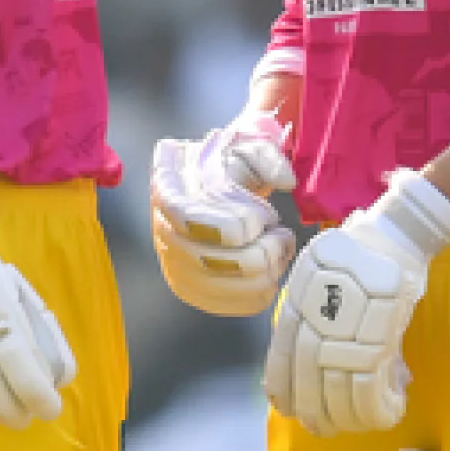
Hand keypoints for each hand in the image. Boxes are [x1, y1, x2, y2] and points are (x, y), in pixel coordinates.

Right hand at [150, 107, 296, 315]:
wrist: (215, 183)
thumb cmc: (231, 165)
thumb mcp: (246, 146)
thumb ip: (267, 156)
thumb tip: (286, 180)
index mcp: (167, 189)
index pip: (190, 218)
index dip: (234, 224)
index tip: (264, 217)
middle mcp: (163, 230)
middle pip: (209, 259)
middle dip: (260, 250)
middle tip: (280, 233)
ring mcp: (174, 264)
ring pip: (222, 286)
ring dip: (264, 270)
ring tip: (279, 248)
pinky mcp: (192, 289)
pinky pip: (227, 305)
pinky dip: (260, 293)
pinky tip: (273, 270)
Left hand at [264, 169, 449, 435]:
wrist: (390, 236)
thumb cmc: (352, 253)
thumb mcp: (314, 278)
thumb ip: (311, 315)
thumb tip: (313, 353)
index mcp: (296, 308)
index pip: (279, 361)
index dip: (282, 390)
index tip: (285, 407)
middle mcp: (315, 325)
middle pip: (306, 385)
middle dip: (312, 413)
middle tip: (319, 427)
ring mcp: (346, 335)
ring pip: (338, 394)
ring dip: (346, 418)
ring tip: (352, 424)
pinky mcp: (378, 341)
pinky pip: (372, 389)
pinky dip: (380, 409)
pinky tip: (390, 411)